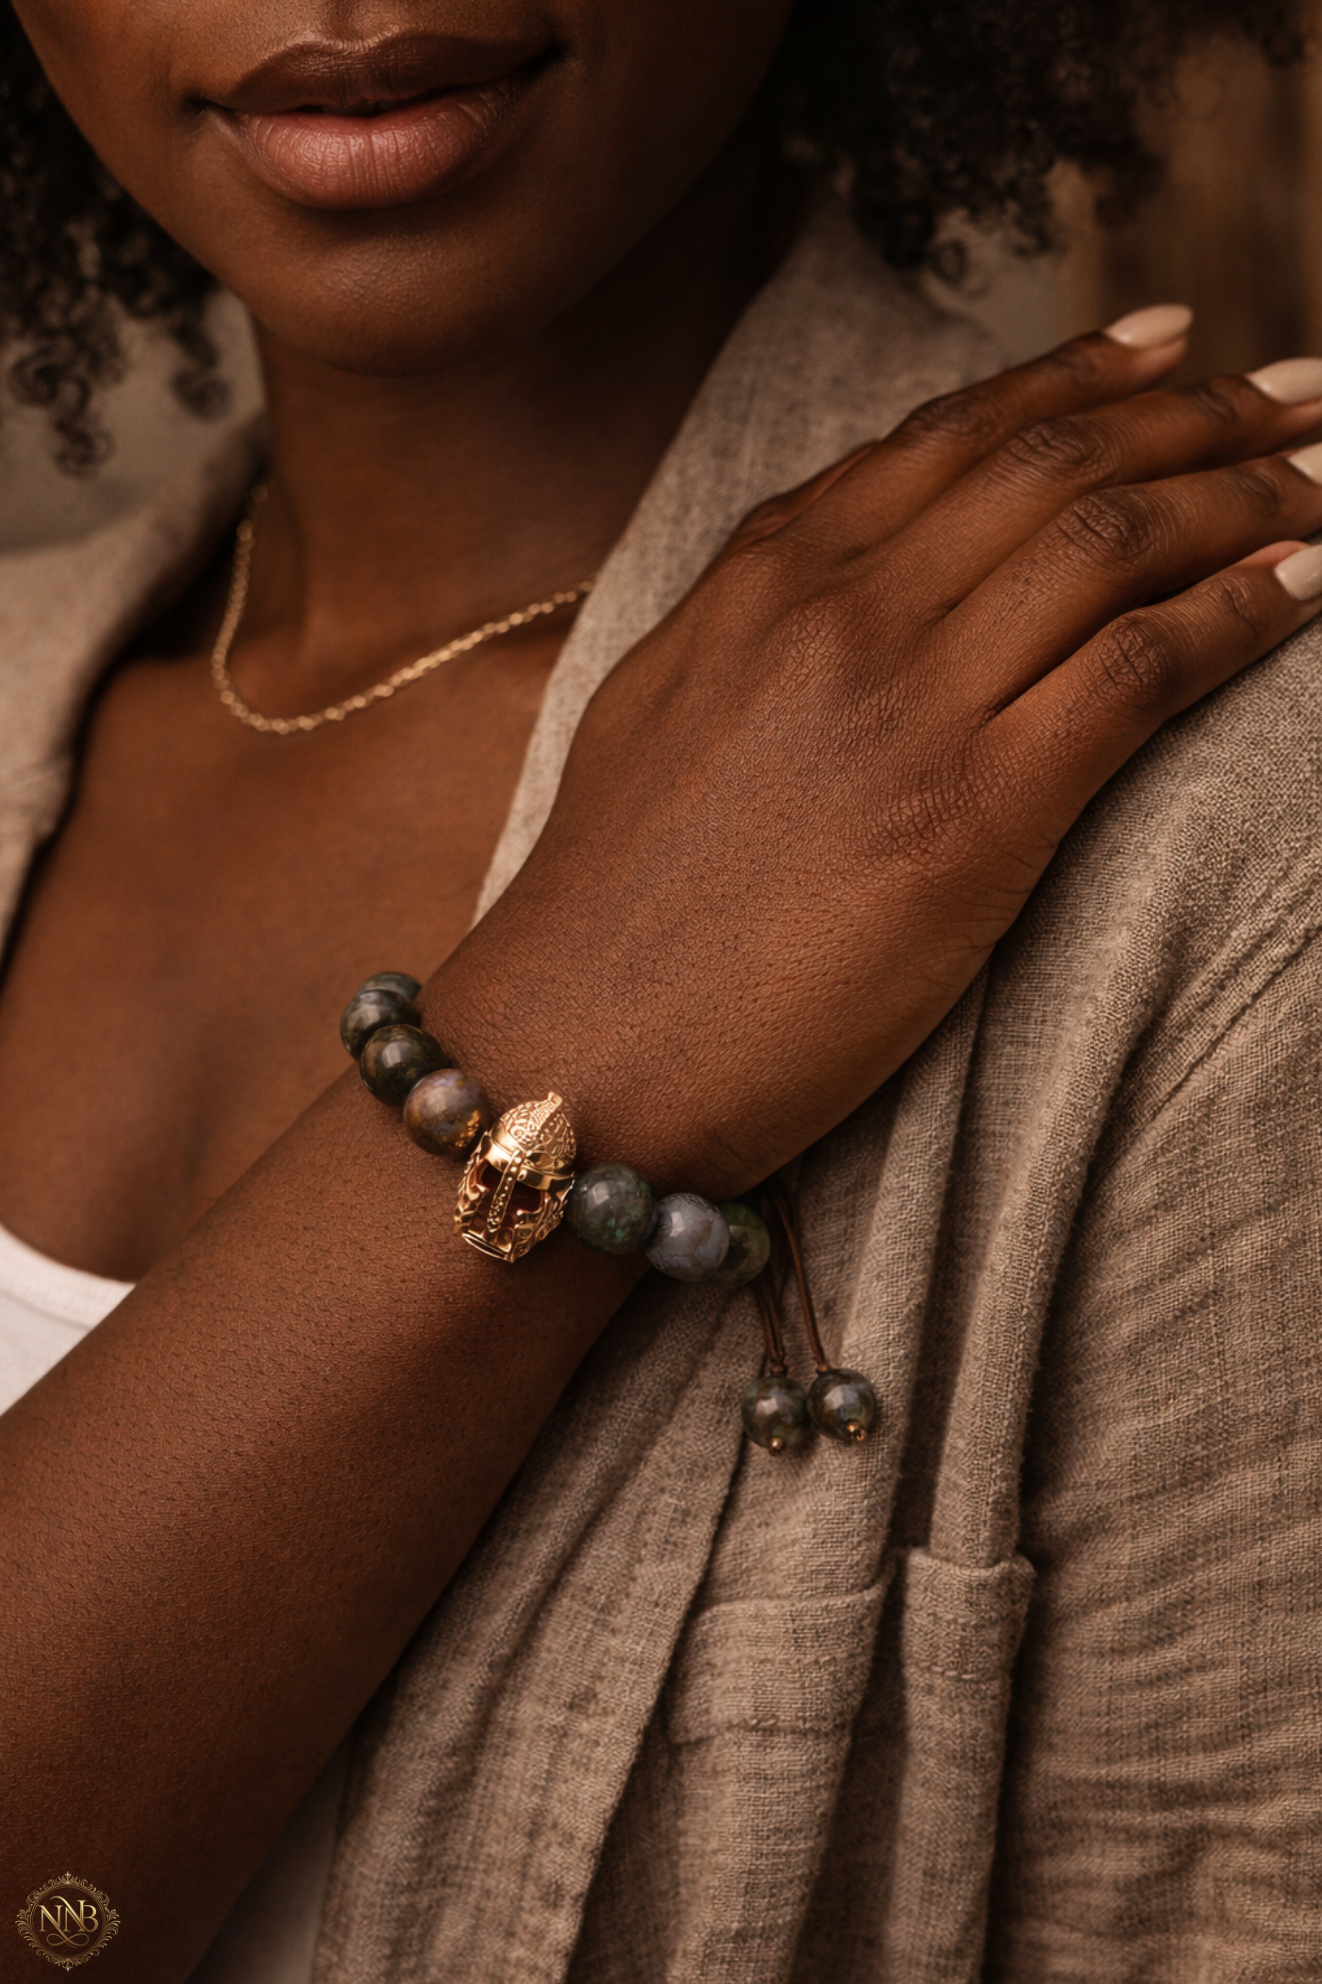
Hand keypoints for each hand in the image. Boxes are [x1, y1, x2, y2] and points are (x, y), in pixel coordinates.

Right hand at [434, 324, 1321, 1194]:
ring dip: (1244, 496)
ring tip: (1320, 479)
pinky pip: (1136, 669)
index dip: (1078, 374)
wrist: (576, 1045)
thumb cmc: (614, 900)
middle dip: (1197, 414)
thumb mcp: (658, 704)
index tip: (1166, 345)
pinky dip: (1236, 613)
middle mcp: (842, 608)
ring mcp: (906, 705)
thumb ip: (752, 613)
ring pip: (1113, 541)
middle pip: (1057, 462)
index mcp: (766, 573)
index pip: (955, 432)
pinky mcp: (969, 818)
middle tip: (1294, 394)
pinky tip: (1303, 589)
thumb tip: (823, 556)